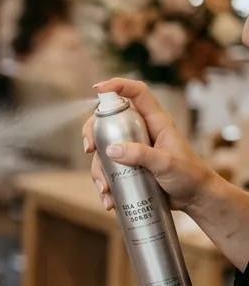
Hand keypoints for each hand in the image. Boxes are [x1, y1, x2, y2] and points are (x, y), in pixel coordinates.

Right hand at [84, 79, 212, 213]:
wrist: (196, 199)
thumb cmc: (190, 175)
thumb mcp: (167, 163)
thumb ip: (141, 155)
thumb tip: (111, 149)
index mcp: (156, 121)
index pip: (137, 93)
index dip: (118, 86)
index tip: (98, 89)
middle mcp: (142, 132)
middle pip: (110, 121)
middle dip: (94, 133)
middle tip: (90, 149)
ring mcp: (134, 150)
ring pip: (106, 150)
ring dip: (99, 169)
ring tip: (105, 189)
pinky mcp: (131, 168)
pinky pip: (110, 171)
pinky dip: (105, 184)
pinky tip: (109, 199)